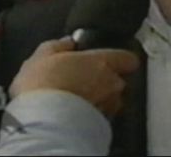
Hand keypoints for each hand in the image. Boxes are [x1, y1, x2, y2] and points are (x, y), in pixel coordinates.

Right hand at [8, 37, 139, 117]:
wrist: (42, 123)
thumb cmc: (44, 87)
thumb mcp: (43, 55)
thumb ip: (59, 46)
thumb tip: (67, 43)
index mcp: (102, 62)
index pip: (128, 58)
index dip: (119, 59)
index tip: (106, 59)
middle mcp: (112, 85)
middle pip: (118, 81)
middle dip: (104, 81)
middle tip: (81, 81)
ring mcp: (108, 108)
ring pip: (110, 101)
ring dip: (98, 100)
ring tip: (74, 101)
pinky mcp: (101, 127)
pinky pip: (100, 117)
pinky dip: (91, 116)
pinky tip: (72, 115)